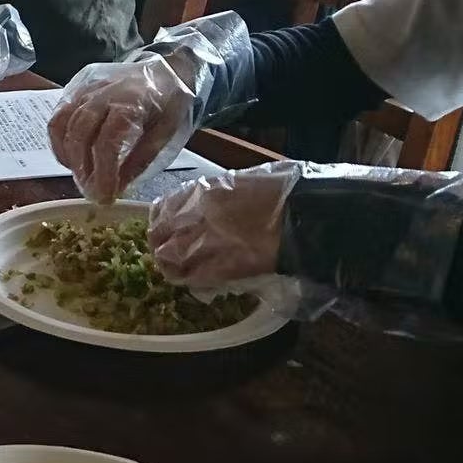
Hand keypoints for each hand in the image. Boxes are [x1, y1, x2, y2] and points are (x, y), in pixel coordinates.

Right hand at [47, 55, 202, 203]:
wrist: (166, 70)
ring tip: (80, 176)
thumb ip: (139, 160)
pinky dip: (59, 141)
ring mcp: (86, 89)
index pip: (107, 141)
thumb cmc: (168, 103)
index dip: (102, 172)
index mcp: (131, 102)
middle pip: (80, 133)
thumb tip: (116, 188)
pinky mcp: (76, 90)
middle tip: (90, 191)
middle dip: (82, 168)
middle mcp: (104, 93)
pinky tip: (70, 157)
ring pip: (63, 124)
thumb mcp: (164, 133)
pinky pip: (58, 117)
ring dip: (67, 156)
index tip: (103, 196)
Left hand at [147, 165, 301, 287]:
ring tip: (177, 270)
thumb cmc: (279, 191)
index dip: (159, 222)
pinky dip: (191, 280)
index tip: (163, 228)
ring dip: (170, 266)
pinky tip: (196, 281)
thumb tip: (202, 203)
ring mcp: (207, 243)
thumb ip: (214, 193)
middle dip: (159, 245)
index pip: (162, 209)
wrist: (304, 213)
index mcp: (201, 191)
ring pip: (169, 259)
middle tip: (165, 253)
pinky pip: (194, 277)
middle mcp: (196, 216)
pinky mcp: (223, 267)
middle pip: (158, 235)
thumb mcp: (239, 182)